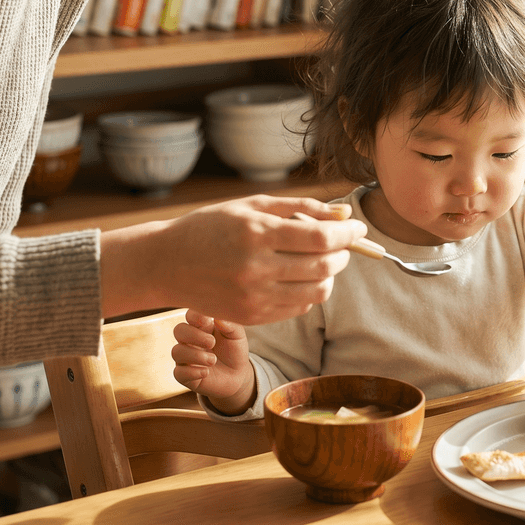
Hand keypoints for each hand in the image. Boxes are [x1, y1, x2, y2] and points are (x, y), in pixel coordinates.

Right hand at [100, 196, 366, 323]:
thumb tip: (344, 215)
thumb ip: (301, 207)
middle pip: (324, 266)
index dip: (348, 234)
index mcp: (256, 234)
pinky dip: (309, 292)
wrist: (166, 264)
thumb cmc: (212, 227)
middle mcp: (256, 268)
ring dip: (330, 275)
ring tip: (320, 260)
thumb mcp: (252, 206)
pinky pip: (299, 307)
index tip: (358, 229)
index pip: (320, 237)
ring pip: (317, 291)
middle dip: (343, 253)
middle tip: (342, 244)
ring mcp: (254, 297)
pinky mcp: (252, 317)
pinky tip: (298, 278)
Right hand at [171, 309, 257, 414]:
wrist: (238, 375)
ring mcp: (186, 358)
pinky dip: (192, 372)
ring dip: (195, 356)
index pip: (190, 315)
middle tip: (212, 342)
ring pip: (176, 352)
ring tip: (213, 360)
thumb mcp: (237, 336)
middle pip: (179, 330)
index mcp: (202, 327)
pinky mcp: (186, 376)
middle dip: (194, 335)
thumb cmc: (234, 351)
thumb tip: (218, 318)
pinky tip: (206, 372)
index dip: (194, 316)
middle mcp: (190, 341)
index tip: (207, 321)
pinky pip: (179, 373)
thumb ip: (230, 325)